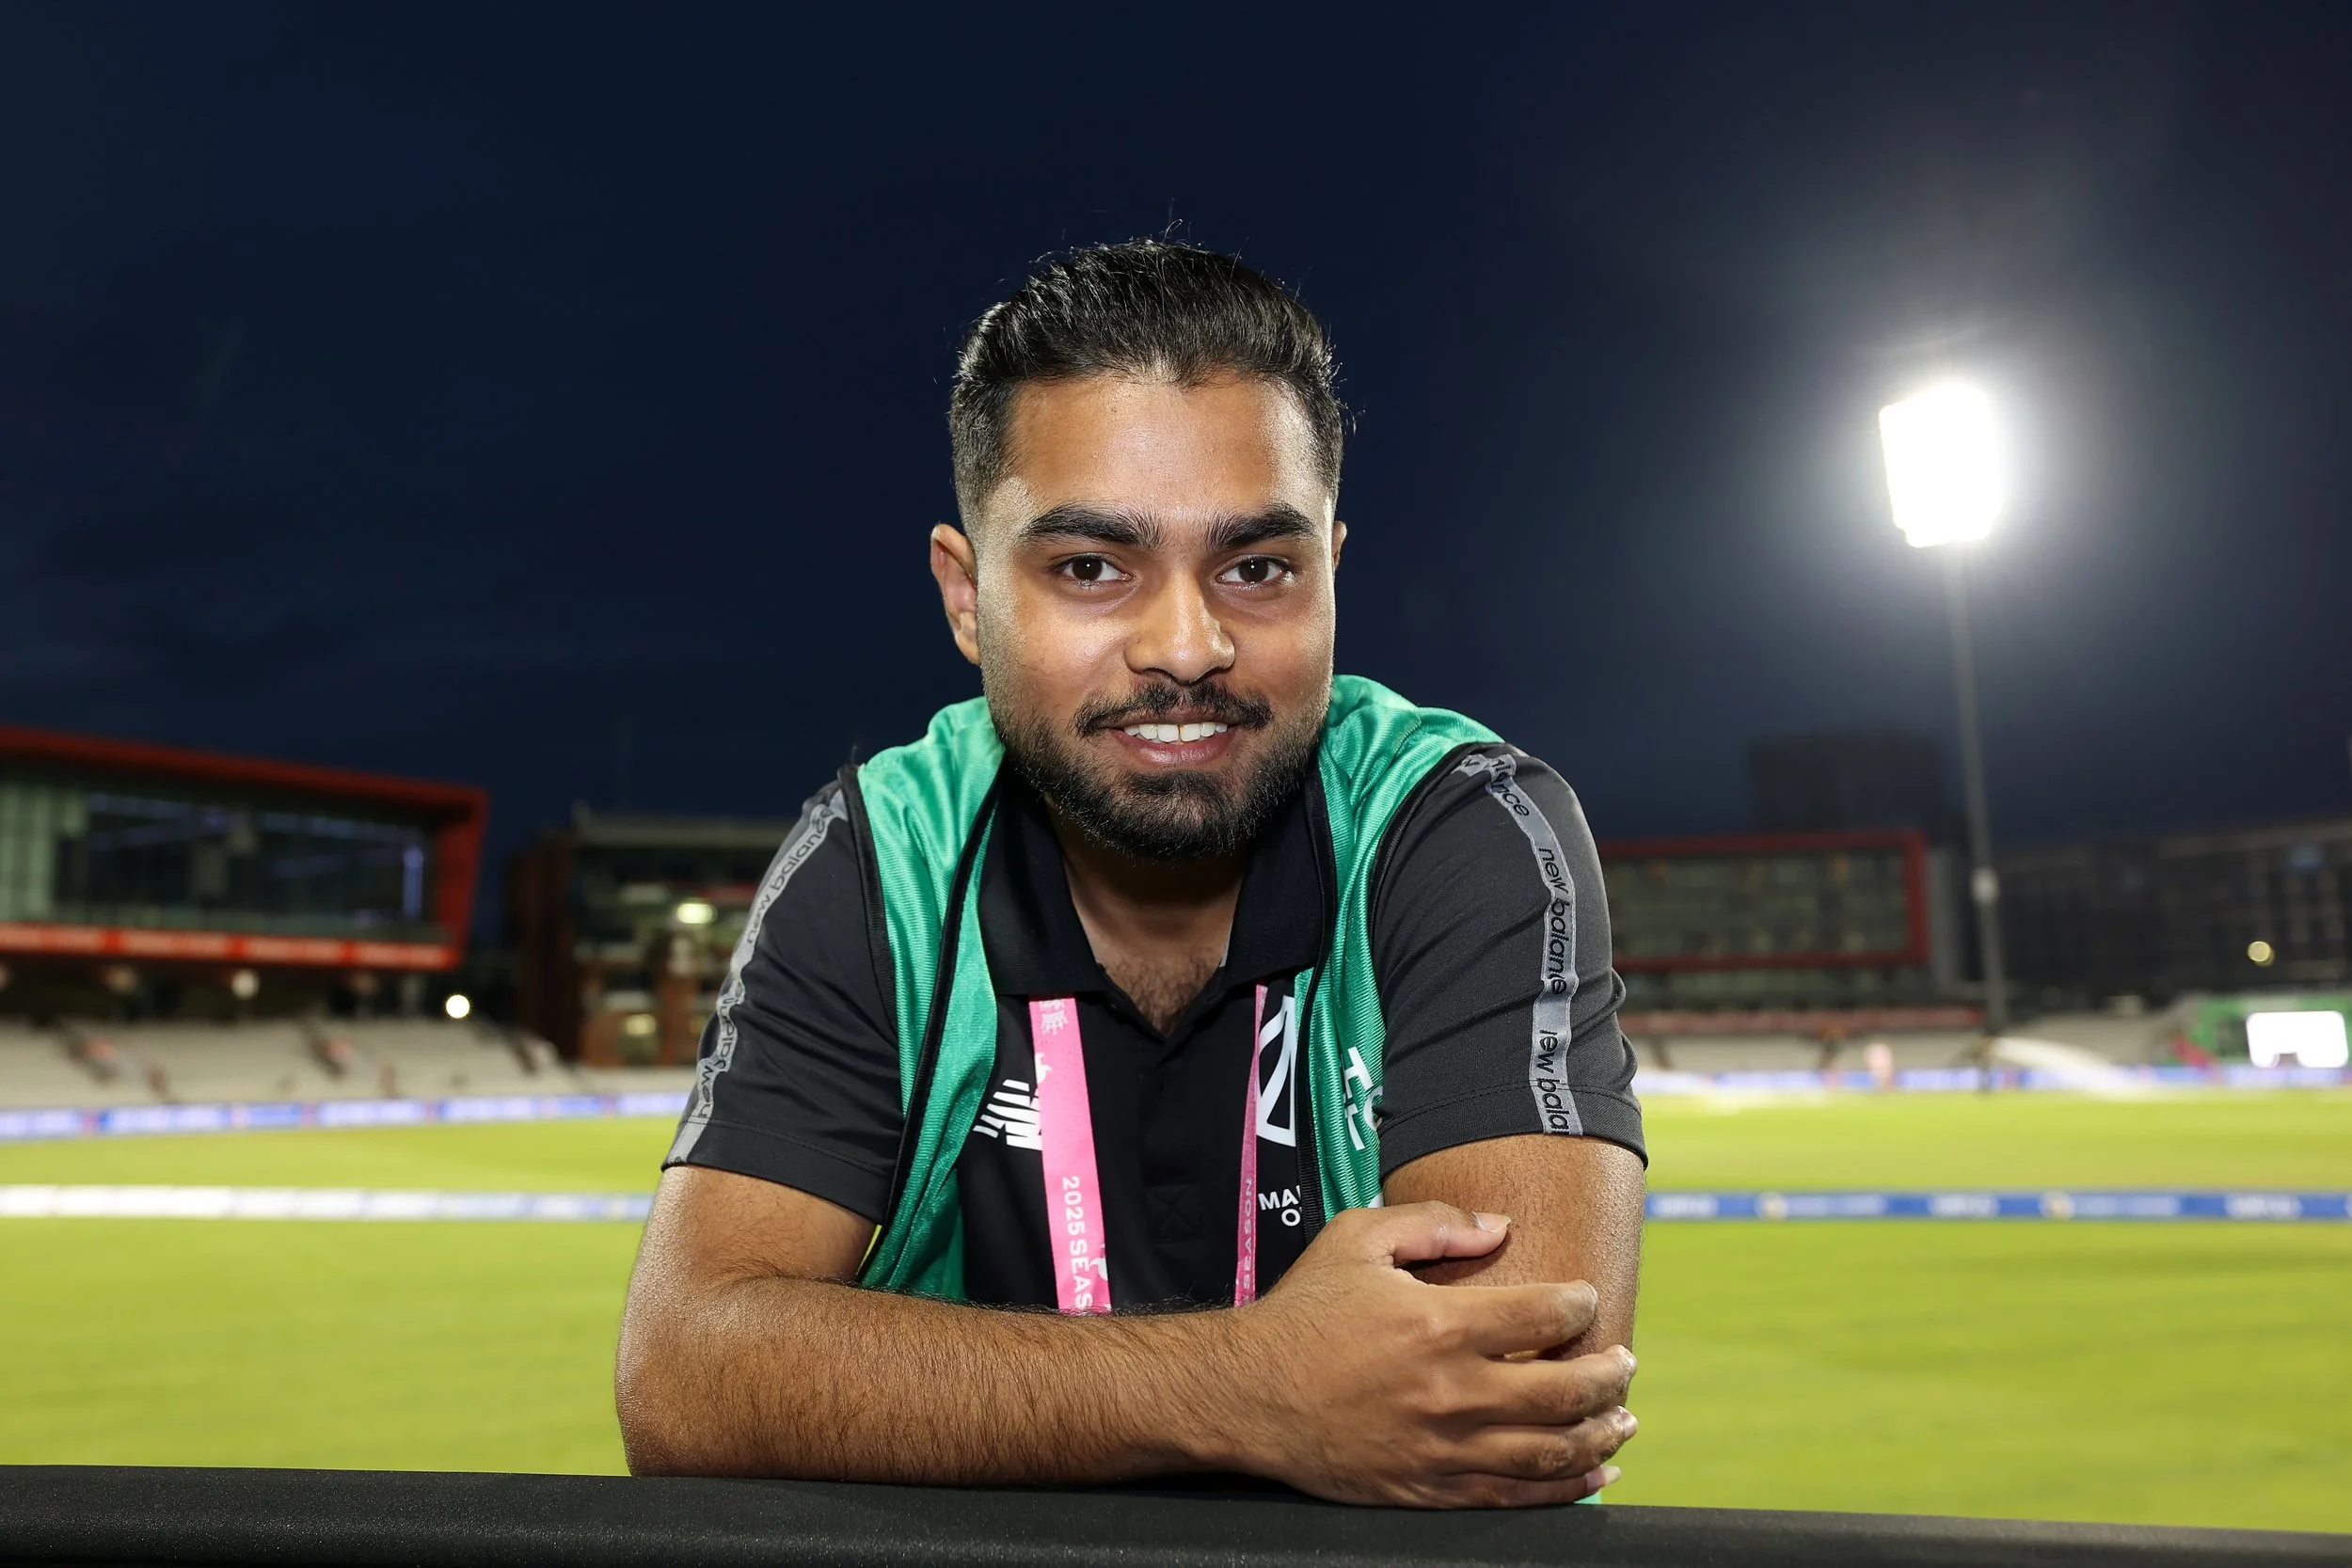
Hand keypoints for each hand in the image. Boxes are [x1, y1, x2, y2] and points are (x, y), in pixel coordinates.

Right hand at [1219, 1202, 1636, 1506]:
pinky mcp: (1429, 1489)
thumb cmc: (1302, 1313)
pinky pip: (1516, 1497)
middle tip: (1624, 1362)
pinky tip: (1592, 1474)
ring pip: (1552, 1452)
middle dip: (1610, 1375)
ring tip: (1623, 1419)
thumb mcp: (1357, 1239)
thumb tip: (1499, 1226)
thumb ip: (1433, 1221)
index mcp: (1441, 1325)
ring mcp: (1444, 1448)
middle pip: (1566, 1391)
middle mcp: (1452, 1392)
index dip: (1581, 1304)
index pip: (1545, 1314)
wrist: (1247, 1394)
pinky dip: (1566, 1488)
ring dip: (1602, 1435)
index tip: (1586, 1299)